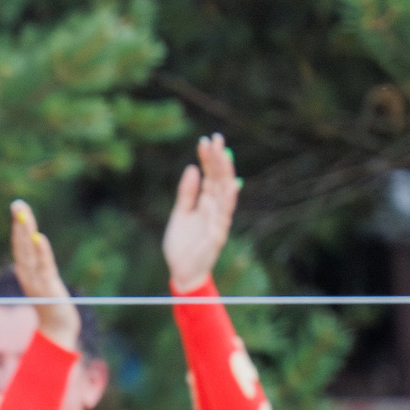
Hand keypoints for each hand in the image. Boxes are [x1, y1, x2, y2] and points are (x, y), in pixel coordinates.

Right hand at [8, 200, 79, 352]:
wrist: (58, 329)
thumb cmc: (52, 305)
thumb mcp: (43, 282)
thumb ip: (38, 266)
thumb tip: (36, 243)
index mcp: (25, 271)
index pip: (20, 244)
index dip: (18, 225)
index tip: (18, 206)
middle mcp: (27, 274)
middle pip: (21, 244)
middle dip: (19, 223)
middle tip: (17, 203)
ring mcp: (36, 281)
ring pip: (28, 253)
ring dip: (25, 233)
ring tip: (23, 215)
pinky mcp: (49, 287)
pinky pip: (44, 266)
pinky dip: (40, 252)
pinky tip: (38, 237)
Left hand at [162, 133, 239, 291]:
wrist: (182, 271)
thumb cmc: (182, 243)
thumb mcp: (180, 213)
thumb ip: (187, 193)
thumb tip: (192, 168)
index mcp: (205, 202)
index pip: (209, 176)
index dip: (208, 158)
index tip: (205, 140)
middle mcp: (215, 208)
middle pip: (219, 179)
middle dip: (218, 159)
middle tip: (216, 138)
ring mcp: (218, 220)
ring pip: (224, 193)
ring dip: (224, 173)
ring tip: (223, 154)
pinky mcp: (217, 234)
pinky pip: (224, 215)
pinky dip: (228, 200)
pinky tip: (230, 185)